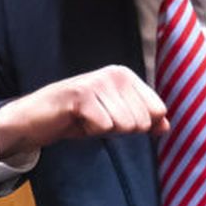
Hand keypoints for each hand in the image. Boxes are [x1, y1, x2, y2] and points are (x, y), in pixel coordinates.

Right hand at [0, 66, 167, 160]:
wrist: (39, 119)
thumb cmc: (79, 117)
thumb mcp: (116, 119)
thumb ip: (144, 121)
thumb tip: (166, 126)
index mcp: (127, 76)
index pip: (158, 111)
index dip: (138, 124)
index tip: (114, 118)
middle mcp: (115, 74)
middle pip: (142, 121)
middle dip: (120, 129)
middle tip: (97, 120)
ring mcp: (98, 82)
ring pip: (124, 124)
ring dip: (104, 130)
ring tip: (87, 119)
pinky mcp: (81, 95)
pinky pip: (104, 126)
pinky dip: (90, 131)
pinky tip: (77, 120)